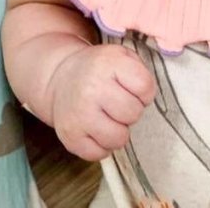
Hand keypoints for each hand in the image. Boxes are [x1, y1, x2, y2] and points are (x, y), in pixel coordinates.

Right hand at [48, 44, 155, 160]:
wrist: (60, 79)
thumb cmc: (99, 70)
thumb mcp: (120, 56)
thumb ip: (139, 71)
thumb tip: (148, 96)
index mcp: (107, 63)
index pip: (145, 86)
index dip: (144, 92)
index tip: (133, 90)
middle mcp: (91, 88)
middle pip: (133, 113)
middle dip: (131, 111)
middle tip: (119, 104)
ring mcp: (79, 114)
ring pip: (119, 138)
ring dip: (119, 131)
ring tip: (109, 118)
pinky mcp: (70, 137)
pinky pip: (100, 154)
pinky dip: (102, 146)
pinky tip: (96, 130)